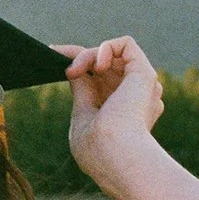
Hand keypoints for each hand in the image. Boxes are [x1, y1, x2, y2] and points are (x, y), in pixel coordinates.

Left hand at [51, 36, 163, 192]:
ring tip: (77, 71)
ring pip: (111, 54)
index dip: (79, 64)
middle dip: (80, 59)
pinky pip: (126, 44)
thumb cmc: (97, 149)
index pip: (99, 78)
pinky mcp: (144, 74)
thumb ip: (83, 93)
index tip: (54, 54)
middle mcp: (133, 97)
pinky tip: (97, 64)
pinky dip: (106, 47)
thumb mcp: (83, 116)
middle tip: (65, 69)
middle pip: (104, 65)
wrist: (116, 155)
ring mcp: (140, 86)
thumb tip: (75, 72)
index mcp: (120, 111)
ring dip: (88, 56)